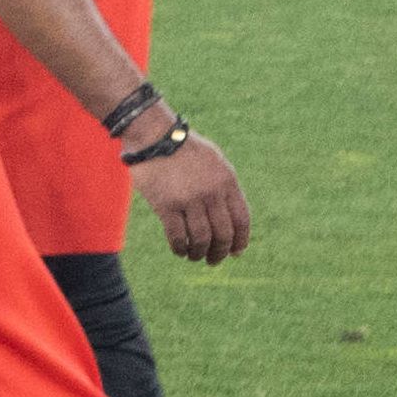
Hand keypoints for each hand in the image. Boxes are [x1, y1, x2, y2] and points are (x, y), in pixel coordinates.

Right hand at [139, 130, 251, 263]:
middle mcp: (212, 192)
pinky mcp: (167, 205)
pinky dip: (180, 248)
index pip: (242, 220)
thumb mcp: (214, 161)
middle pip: (223, 234)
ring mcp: (189, 200)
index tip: (235, 253)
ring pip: (201, 239)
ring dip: (199, 253)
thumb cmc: (183, 148)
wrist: (154, 135)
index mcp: (227, 181)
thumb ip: (224, 186)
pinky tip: (179, 250)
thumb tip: (231, 218)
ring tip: (194, 256)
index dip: (240, 241)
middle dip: (220, 253)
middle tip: (213, 261)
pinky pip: (178, 236)